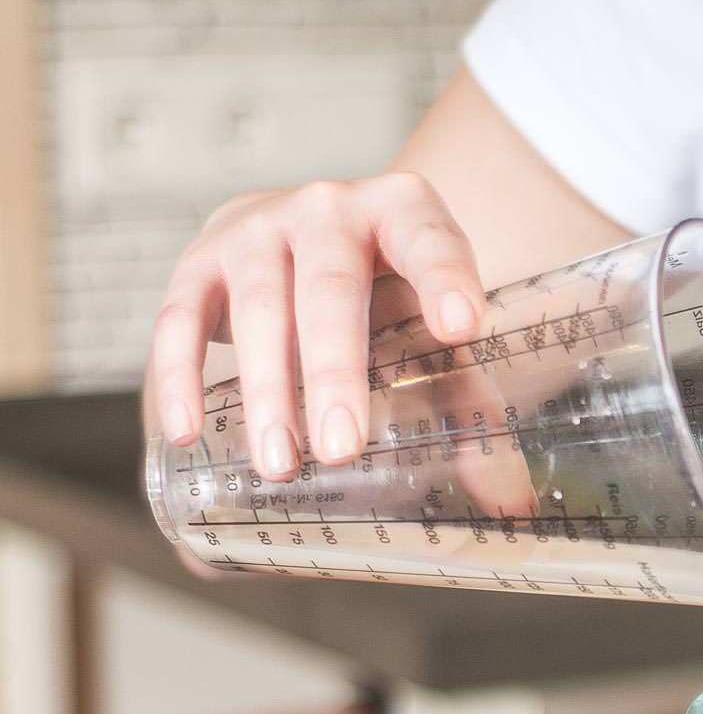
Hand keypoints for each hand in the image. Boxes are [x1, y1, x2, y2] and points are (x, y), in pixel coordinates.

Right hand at [150, 173, 485, 480]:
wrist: (314, 239)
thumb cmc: (387, 296)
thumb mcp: (434, 335)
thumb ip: (472, 408)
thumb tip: (512, 504)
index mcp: (404, 213)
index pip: (430, 241)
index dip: (445, 279)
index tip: (461, 328)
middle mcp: (329, 209)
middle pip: (332, 291)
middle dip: (335, 373)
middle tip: (342, 448)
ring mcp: (258, 228)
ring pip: (258, 307)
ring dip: (267, 390)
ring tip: (280, 464)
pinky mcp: (200, 259)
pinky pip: (181, 316)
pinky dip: (180, 374)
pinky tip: (188, 431)